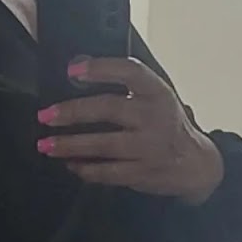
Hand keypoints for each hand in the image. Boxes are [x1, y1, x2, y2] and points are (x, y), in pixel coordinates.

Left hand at [37, 58, 224, 202]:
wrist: (196, 164)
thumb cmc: (167, 124)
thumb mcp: (157, 98)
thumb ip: (126, 87)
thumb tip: (77, 71)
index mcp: (158, 92)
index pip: (129, 72)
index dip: (100, 68)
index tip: (73, 70)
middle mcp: (154, 117)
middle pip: (108, 109)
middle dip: (72, 112)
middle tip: (46, 116)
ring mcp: (148, 147)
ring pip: (103, 145)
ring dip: (70, 145)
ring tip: (46, 144)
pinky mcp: (142, 172)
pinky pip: (107, 172)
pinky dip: (85, 169)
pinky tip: (70, 164)